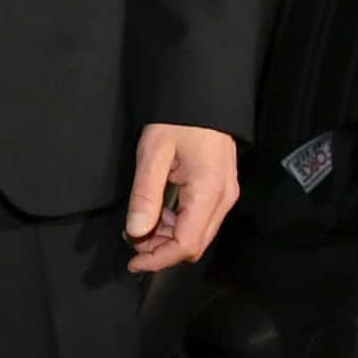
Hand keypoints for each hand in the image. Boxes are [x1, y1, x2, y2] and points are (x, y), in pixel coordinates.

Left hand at [124, 124, 238, 272]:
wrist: (204, 95)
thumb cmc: (180, 118)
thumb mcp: (153, 153)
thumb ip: (145, 195)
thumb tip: (135, 231)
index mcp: (208, 191)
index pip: (186, 244)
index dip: (158, 260)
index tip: (133, 262)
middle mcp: (223, 198)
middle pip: (194, 245)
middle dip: (162, 250)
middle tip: (132, 240)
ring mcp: (226, 194)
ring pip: (198, 235)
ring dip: (168, 238)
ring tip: (141, 225)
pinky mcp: (222, 189)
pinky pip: (201, 219)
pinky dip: (178, 224)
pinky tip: (159, 213)